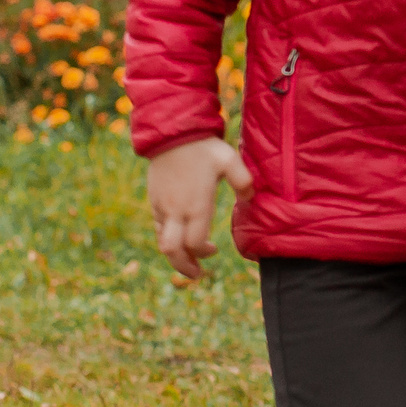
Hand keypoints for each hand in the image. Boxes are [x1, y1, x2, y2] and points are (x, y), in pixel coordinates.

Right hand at [146, 137, 251, 282]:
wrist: (172, 133)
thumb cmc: (203, 148)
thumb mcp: (230, 160)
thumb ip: (244, 182)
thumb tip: (251, 199)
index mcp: (195, 206)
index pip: (195, 243)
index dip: (203, 253)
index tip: (214, 250)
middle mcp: (176, 211)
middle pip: (172, 251)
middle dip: (183, 267)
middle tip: (197, 273)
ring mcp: (162, 206)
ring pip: (163, 241)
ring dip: (175, 254)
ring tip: (188, 260)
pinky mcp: (154, 199)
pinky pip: (158, 226)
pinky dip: (167, 237)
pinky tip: (179, 234)